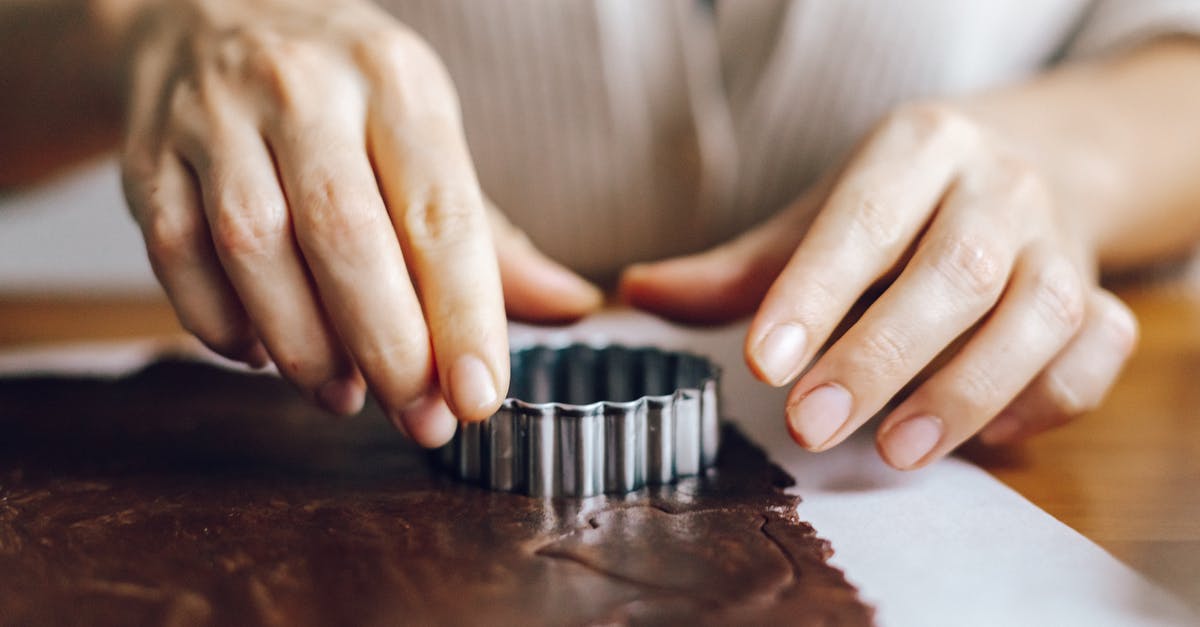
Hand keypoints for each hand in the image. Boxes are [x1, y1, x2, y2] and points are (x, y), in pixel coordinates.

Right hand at [118, 0, 600, 445]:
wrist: (207, 16)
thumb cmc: (344, 95)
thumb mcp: (425, 132)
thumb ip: (487, 234)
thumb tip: (573, 306)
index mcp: (396, 81)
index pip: (440, 211)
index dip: (462, 314)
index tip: (478, 397)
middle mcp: (304, 88)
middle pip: (346, 237)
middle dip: (389, 349)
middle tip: (420, 420)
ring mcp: (214, 118)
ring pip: (255, 250)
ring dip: (305, 348)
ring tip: (344, 396)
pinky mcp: (149, 156)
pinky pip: (177, 256)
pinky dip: (221, 325)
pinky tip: (264, 355)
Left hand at [620, 103, 1137, 468]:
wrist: (1030, 162)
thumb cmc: (900, 204)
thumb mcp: (819, 215)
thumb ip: (742, 267)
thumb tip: (636, 293)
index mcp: (916, 148)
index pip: (864, 218)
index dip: (815, 291)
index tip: (763, 361)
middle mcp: (997, 185)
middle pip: (952, 273)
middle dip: (880, 357)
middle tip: (809, 425)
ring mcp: (1058, 240)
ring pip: (1038, 317)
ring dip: (967, 392)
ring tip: (895, 452)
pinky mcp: (1098, 294)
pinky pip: (1093, 353)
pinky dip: (1046, 400)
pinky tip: (985, 434)